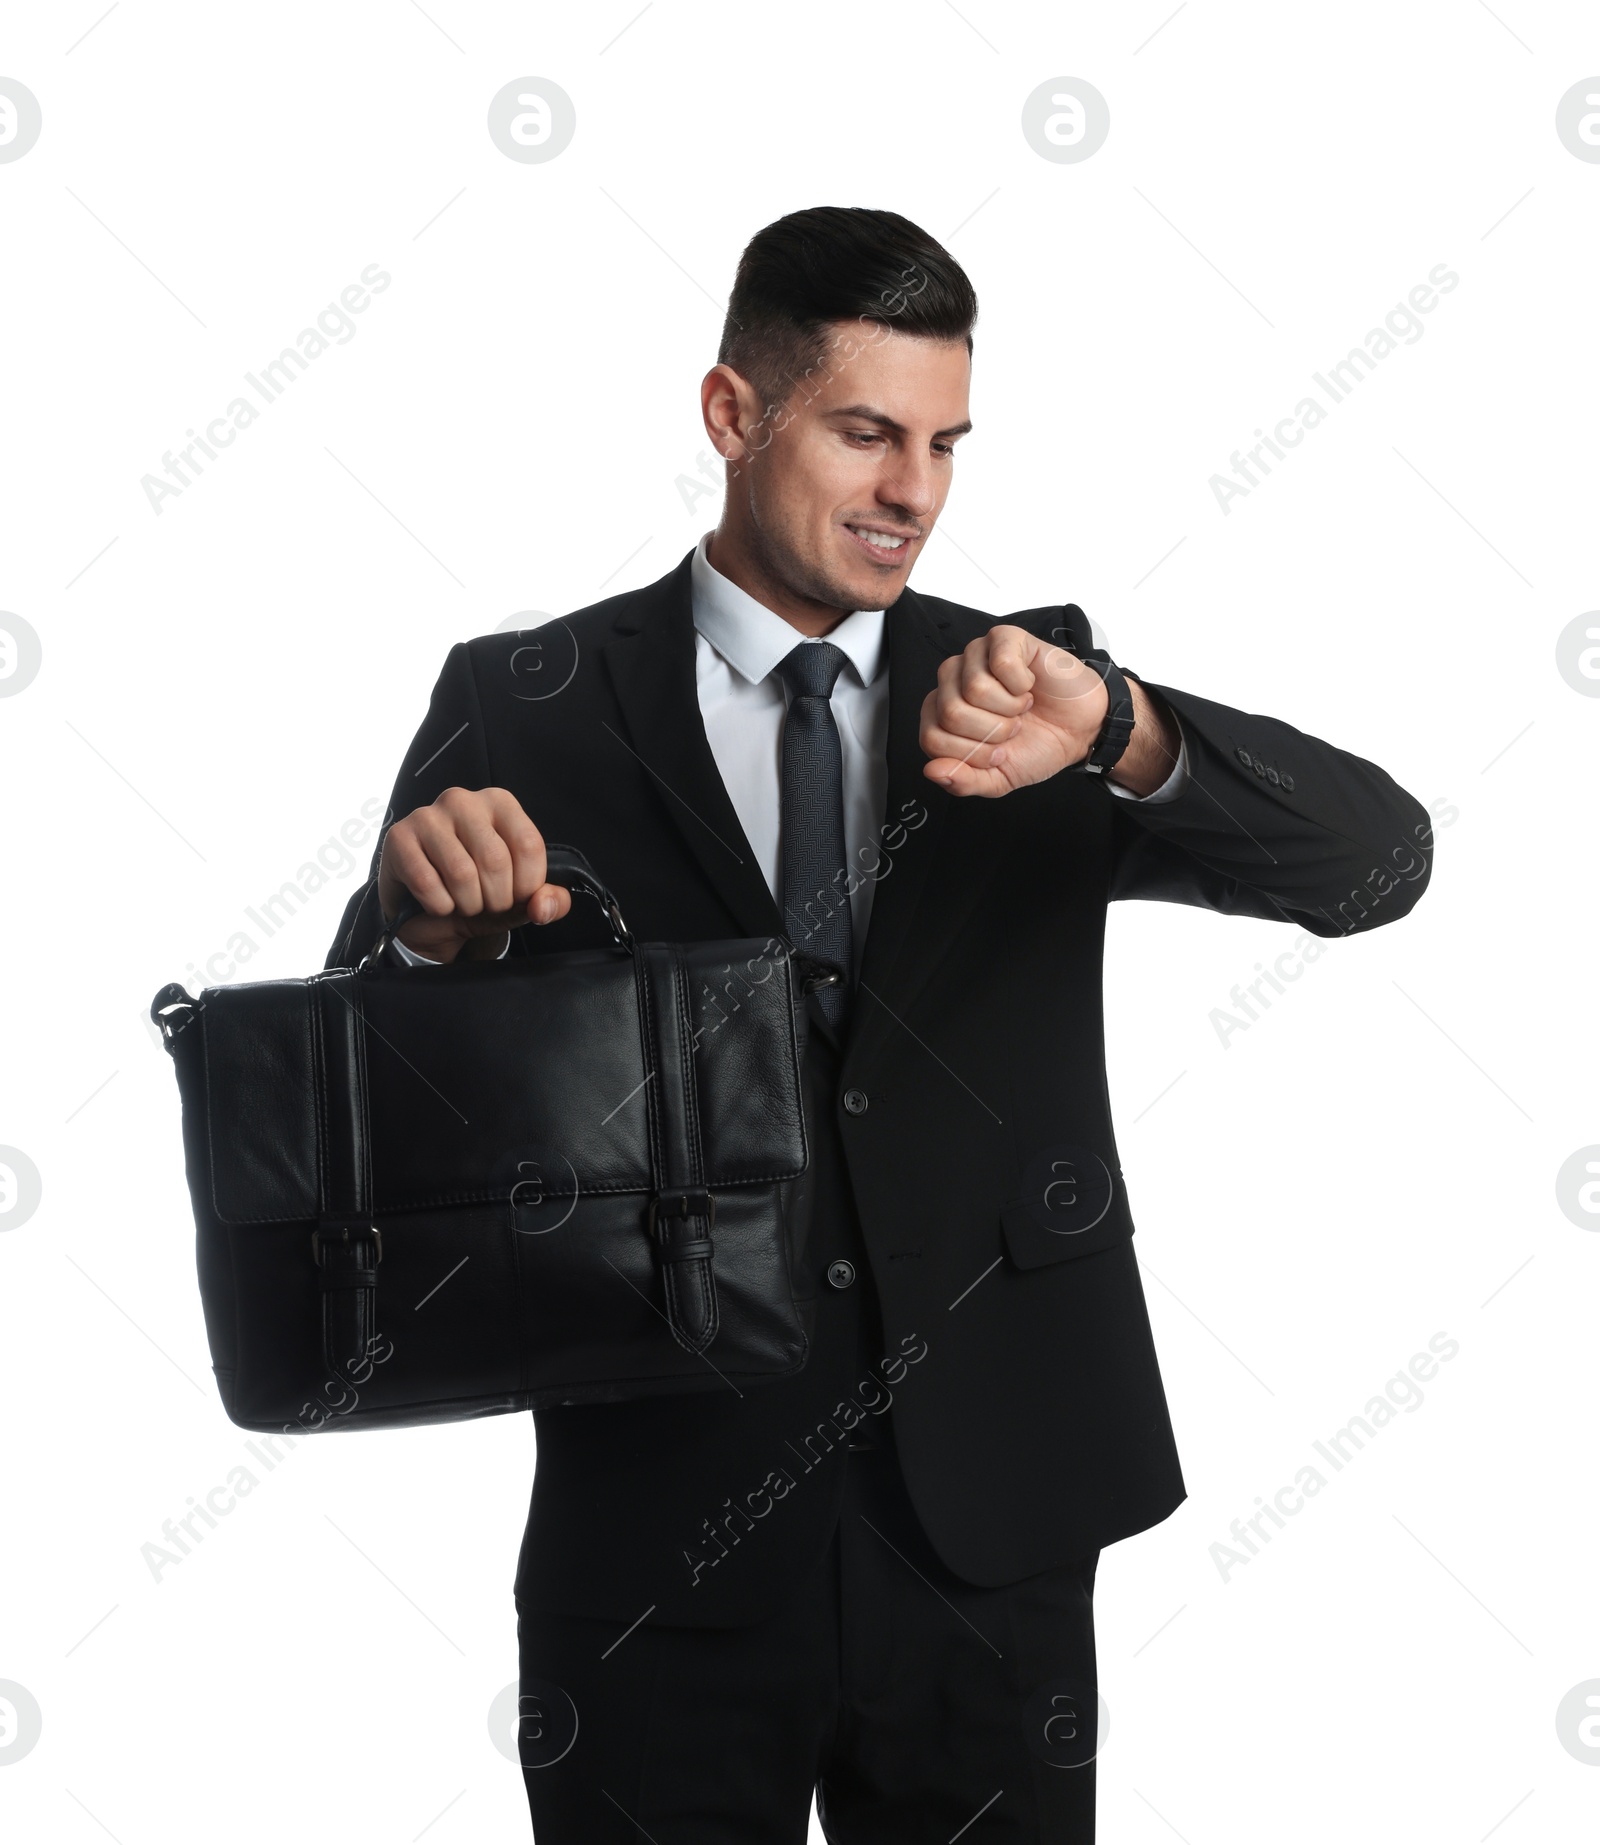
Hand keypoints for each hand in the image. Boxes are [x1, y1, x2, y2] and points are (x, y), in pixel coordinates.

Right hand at [376, 787, 572, 962]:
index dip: (527, 886)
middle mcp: (463, 800)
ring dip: (468, 905)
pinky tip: (438, 901)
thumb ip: (549, 901)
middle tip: (486, 904)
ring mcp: (427, 816)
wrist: (428, 912)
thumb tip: (544, 906)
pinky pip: (428, 884)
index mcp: (500, 803)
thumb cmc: (479, 892)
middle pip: (495, 861)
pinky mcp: (399, 837)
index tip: (516, 896)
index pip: (529, 846)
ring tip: (464, 903)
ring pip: (461, 874)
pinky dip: (439, 907)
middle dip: (496, 900)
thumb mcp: (521, 898)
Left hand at [919, 625, 1109, 797]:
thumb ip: (963, 781)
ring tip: (1022, 706)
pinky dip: (1022, 684)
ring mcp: (975, 655)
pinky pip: (1001, 664)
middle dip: (992, 732)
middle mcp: (951, 681)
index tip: (999, 752)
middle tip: (1014, 727)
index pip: (931, 739)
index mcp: (941, 715)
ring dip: (1010, 708)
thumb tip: (932, 771)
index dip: (971, 753)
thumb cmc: (1037, 745)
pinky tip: (1028, 685)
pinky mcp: (1003, 638)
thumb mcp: (998, 778)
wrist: (1081, 728)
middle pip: (951, 713)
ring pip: (975, 688)